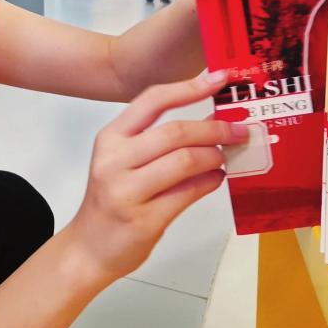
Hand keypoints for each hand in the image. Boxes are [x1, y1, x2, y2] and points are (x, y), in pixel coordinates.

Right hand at [64, 70, 247, 282]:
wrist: (88, 249)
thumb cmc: (111, 201)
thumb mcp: (121, 162)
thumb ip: (156, 141)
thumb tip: (211, 121)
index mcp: (110, 138)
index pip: (152, 100)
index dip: (189, 87)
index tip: (219, 79)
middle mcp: (114, 161)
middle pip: (175, 132)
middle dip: (215, 128)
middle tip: (238, 130)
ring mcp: (127, 192)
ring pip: (185, 161)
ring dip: (214, 156)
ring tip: (225, 157)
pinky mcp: (145, 220)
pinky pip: (189, 193)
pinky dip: (210, 182)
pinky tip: (217, 178)